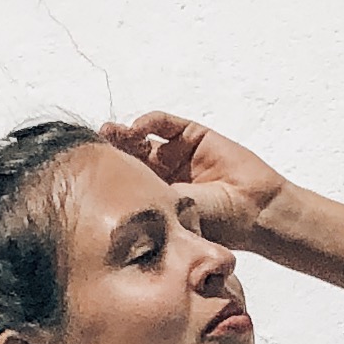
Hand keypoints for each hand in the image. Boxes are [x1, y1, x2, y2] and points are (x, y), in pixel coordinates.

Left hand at [102, 111, 290, 248]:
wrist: (253, 210)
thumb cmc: (215, 223)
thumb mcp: (168, 214)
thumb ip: (141, 202)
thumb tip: (99, 201)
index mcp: (158, 199)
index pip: (126, 180)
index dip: (108, 171)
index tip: (89, 167)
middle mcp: (166, 175)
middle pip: (131, 155)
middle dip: (113, 149)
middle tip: (97, 145)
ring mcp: (179, 154)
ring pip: (144, 137)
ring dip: (125, 134)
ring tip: (111, 133)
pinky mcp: (194, 135)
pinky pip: (166, 123)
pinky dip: (150, 121)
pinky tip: (138, 128)